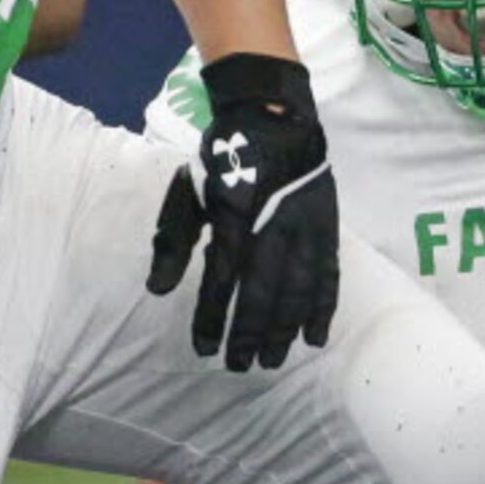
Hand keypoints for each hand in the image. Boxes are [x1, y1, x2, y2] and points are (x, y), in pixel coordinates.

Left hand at [147, 53, 338, 369]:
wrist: (275, 116)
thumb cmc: (224, 157)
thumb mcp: (189, 191)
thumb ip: (173, 241)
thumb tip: (157, 291)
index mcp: (232, 215)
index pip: (219, 279)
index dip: (211, 317)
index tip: (203, 349)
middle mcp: (271, 225)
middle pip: (261, 292)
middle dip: (249, 334)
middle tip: (240, 366)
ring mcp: (304, 227)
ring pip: (296, 289)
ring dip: (284, 330)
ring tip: (273, 360)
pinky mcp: (327, 227)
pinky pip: (327, 276)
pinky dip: (322, 309)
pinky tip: (314, 337)